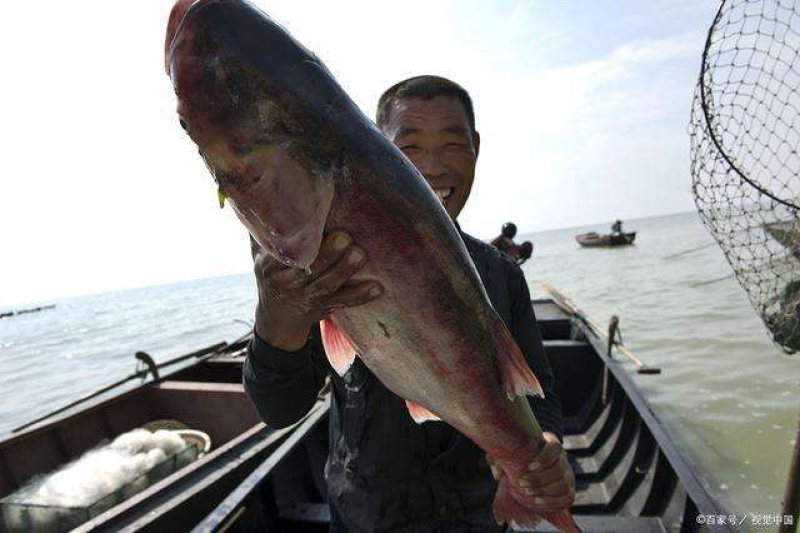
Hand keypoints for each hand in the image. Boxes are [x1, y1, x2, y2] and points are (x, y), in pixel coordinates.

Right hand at [251, 230, 382, 350]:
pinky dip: (361, 296)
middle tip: (345, 237)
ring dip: (346, 271)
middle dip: (328, 254)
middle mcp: (288, 284)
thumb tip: (272, 195)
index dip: (301, 242)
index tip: (313, 225)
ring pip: (328, 286)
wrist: (276, 319)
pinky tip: (377, 288)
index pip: (286, 255)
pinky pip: (344, 302)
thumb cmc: (273, 276)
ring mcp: (307, 298)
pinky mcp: (324, 308)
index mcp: (271, 268)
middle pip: (310, 270)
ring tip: (360, 255)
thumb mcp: (261, 257)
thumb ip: (268, 233)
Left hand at [488, 432, 574, 511]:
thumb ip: (502, 459)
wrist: (532, 468)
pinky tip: (536, 502)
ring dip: (545, 491)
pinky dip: (552, 502)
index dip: (545, 457)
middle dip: (540, 479)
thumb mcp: (511, 453)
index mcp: (551, 444)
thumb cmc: (519, 456)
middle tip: (521, 483)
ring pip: (563, 484)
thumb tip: (498, 474)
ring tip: (527, 493)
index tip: (529, 466)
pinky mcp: (569, 491)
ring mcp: (568, 476)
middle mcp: (563, 459)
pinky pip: (567, 498)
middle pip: (559, 468)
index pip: (555, 447)